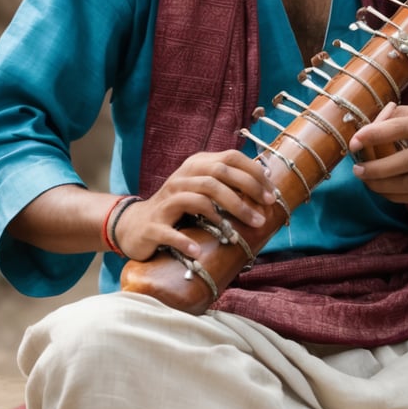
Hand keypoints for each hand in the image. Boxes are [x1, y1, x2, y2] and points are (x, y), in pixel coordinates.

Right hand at [114, 150, 276, 261]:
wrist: (135, 227)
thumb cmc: (178, 210)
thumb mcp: (202, 191)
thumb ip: (228, 184)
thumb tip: (268, 184)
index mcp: (196, 166)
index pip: (230, 157)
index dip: (254, 173)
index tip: (272, 193)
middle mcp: (182, 178)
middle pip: (218, 176)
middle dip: (245, 194)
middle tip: (263, 215)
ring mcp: (167, 200)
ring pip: (200, 200)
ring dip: (225, 216)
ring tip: (239, 234)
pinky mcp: (154, 225)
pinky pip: (170, 232)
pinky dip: (185, 241)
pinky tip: (198, 251)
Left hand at [349, 103, 407, 203]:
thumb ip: (394, 116)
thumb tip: (364, 129)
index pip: (398, 129)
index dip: (372, 136)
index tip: (353, 142)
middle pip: (401, 163)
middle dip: (373, 168)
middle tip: (356, 168)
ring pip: (404, 185)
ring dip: (378, 184)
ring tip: (363, 177)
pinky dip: (389, 194)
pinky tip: (378, 186)